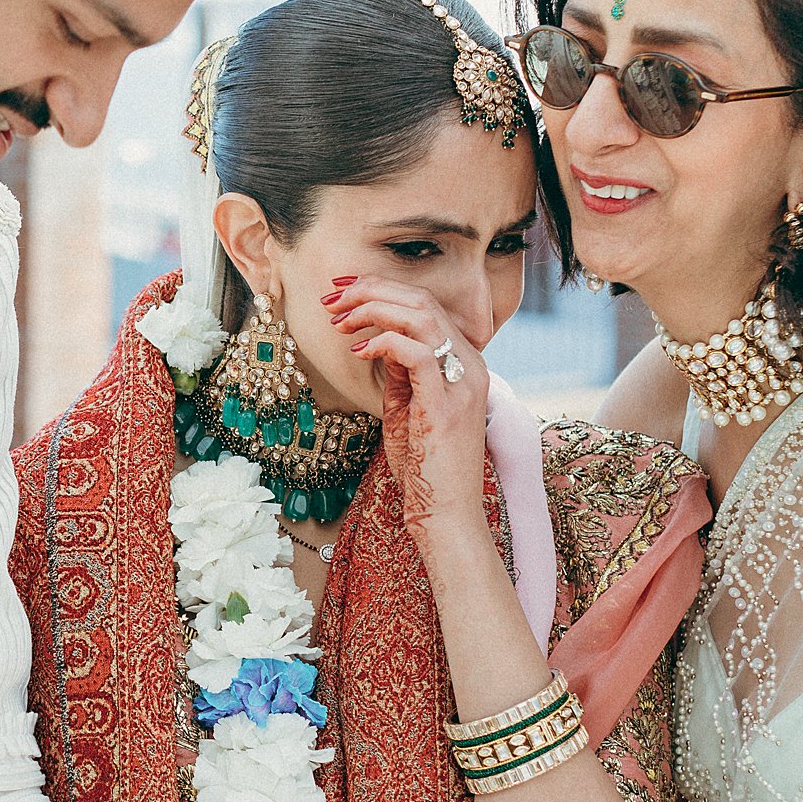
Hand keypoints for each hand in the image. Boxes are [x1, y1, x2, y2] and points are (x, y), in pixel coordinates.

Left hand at [325, 275, 488, 544]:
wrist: (446, 512)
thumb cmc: (425, 466)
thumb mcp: (407, 406)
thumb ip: (400, 371)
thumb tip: (379, 339)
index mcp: (463, 361)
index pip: (425, 304)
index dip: (382, 289)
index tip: (342, 292)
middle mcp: (471, 364)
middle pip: (423, 300)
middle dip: (371, 290)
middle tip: (332, 298)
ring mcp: (462, 382)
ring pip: (422, 316)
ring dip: (374, 309)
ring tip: (340, 320)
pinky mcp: (447, 403)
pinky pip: (416, 352)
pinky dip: (383, 342)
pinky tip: (357, 351)